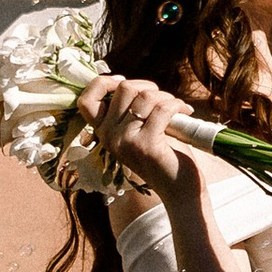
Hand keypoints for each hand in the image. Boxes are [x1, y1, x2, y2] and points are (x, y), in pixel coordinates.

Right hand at [73, 73, 204, 197]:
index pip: (86, 100)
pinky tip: (186, 112)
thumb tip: (129, 81)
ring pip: (145, 96)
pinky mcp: (146, 145)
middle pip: (124, 88)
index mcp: (102, 132)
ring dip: (167, 97)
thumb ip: (128, 109)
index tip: (124, 82)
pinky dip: (178, 105)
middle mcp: (108, 137)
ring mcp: (125, 141)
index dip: (103, 83)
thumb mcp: (137, 129)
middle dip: (149, 87)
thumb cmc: (162, 155)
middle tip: (164, 100)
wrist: (179, 189)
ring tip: (177, 108)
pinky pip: (163, 108)